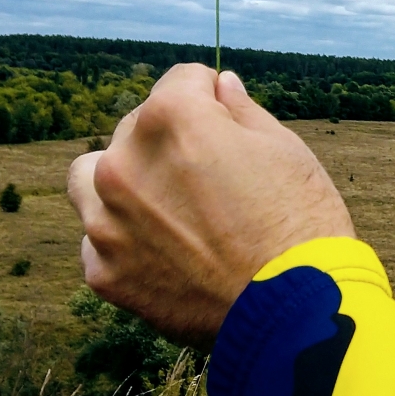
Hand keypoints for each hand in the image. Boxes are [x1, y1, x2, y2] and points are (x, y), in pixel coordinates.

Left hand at [67, 65, 354, 349]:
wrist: (296, 314)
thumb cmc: (303, 223)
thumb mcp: (285, 151)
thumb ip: (242, 113)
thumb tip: (220, 87)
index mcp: (173, 118)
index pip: (181, 81)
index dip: (212, 99)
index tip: (229, 124)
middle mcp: (125, 161)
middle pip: (137, 128)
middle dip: (170, 141)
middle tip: (215, 179)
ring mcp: (106, 221)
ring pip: (91, 177)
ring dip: (124, 181)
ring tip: (167, 208)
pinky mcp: (104, 272)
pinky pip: (98, 239)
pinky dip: (125, 239)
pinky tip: (169, 254)